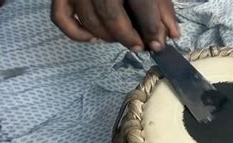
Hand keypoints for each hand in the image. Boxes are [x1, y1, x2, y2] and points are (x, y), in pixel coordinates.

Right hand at [51, 0, 179, 51]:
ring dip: (107, 37)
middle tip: (139, 47)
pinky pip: (62, 18)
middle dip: (128, 37)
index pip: (141, 3)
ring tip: (121, 40)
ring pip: (89, 20)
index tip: (157, 45)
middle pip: (111, 15)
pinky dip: (77, 33)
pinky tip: (95, 39)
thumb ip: (163, 7)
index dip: (151, 28)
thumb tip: (170, 35)